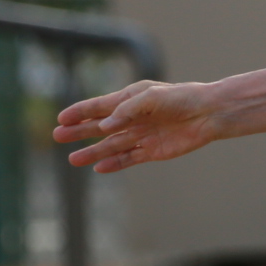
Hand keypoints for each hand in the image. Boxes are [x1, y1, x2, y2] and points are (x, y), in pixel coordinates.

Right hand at [55, 79, 227, 173]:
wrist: (208, 114)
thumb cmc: (181, 98)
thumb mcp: (151, 97)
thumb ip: (126, 111)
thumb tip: (104, 128)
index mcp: (130, 99)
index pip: (99, 106)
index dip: (80, 112)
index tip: (61, 118)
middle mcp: (133, 118)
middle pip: (100, 127)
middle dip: (79, 131)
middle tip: (57, 136)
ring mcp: (141, 135)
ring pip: (111, 145)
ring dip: (93, 152)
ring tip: (73, 159)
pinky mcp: (152, 151)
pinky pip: (128, 158)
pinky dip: (114, 164)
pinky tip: (99, 168)